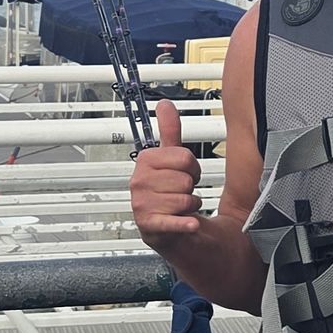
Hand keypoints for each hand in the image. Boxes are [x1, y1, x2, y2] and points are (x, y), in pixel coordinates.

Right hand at [130, 97, 204, 240]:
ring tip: (179, 208)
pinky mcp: (150, 226)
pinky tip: (190, 223)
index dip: (193, 168)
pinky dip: (185, 224)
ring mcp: (142, 204)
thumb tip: (164, 104)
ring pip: (186, 200)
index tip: (184, 174)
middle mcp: (139, 182)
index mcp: (145, 161)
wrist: (167, 227)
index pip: (185, 158)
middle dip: (191, 188)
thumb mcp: (169, 159)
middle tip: (180, 193)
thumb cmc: (169, 192)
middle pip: (186, 180)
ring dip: (190, 206)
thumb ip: (169, 131)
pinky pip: (174, 222)